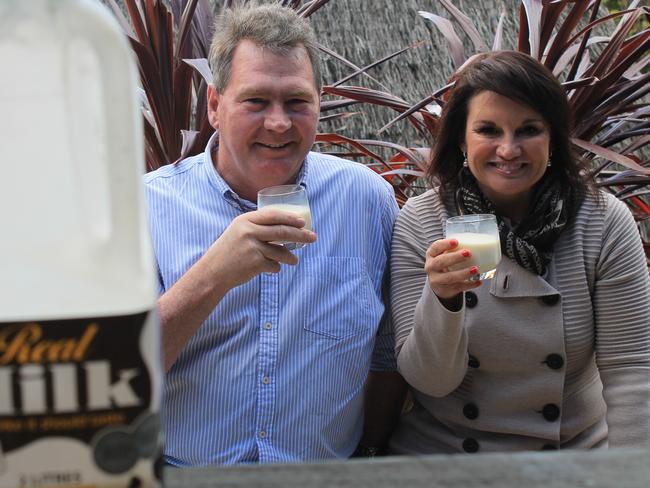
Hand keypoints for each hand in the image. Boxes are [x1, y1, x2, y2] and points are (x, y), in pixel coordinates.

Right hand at [202, 207, 316, 288]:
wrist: (213, 272)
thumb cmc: (229, 251)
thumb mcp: (238, 231)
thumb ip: (257, 226)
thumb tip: (285, 225)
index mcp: (245, 220)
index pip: (272, 215)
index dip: (290, 217)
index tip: (303, 221)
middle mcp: (248, 231)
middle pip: (281, 231)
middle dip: (300, 235)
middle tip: (312, 237)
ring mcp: (252, 247)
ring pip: (281, 251)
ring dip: (290, 257)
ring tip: (294, 261)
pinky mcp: (255, 263)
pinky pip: (274, 265)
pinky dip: (275, 268)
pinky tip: (270, 268)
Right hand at [425, 238, 481, 301]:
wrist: (439, 285)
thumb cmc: (444, 266)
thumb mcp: (444, 256)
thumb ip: (454, 250)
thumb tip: (476, 242)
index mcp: (431, 255)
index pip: (435, 247)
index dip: (445, 244)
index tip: (456, 241)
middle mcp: (431, 267)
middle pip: (440, 262)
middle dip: (455, 257)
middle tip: (468, 253)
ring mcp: (436, 280)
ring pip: (449, 277)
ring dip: (463, 273)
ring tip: (475, 269)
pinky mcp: (444, 290)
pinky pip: (458, 287)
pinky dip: (469, 284)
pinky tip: (478, 281)